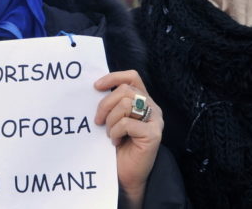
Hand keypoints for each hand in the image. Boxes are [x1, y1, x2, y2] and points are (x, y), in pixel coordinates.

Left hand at [94, 70, 162, 208]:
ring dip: (111, 121)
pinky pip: (127, 123)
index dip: (114, 77)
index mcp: (143, 100)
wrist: (127, 175)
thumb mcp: (114, 119)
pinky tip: (116, 142)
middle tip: (98, 121)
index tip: (96, 86)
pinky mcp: (153, 134)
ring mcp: (155, 120)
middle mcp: (153, 107)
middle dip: (105, 105)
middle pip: (125, 90)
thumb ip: (113, 104)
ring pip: (125, 104)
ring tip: (110, 134)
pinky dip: (115, 132)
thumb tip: (96, 88)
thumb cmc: (119, 147)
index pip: (132, 77)